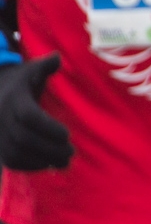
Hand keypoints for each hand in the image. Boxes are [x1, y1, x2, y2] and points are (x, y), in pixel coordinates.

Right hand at [0, 55, 72, 170]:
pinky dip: (29, 167)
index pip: (29, 116)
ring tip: (64, 161)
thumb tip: (57, 57)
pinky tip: (48, 165)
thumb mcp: (33, 68)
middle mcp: (1, 117)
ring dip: (41, 161)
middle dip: (49, 148)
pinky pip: (10, 161)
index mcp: (14, 97)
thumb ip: (47, 64)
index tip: (67, 134)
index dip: (48, 127)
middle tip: (71, 152)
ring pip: (15, 153)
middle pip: (23, 138)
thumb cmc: (22, 80)